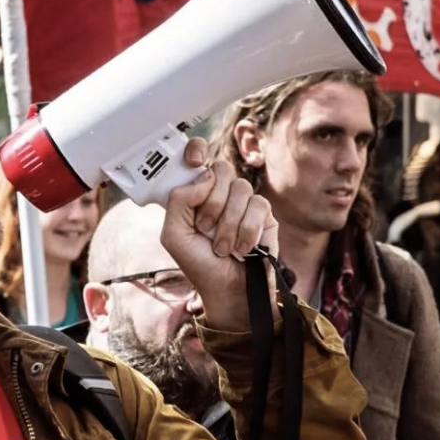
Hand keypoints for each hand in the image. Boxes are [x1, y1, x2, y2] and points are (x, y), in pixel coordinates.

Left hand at [160, 138, 278, 330]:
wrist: (228, 289)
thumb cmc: (199, 264)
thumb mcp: (174, 236)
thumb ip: (178, 202)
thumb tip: (202, 176)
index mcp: (195, 193)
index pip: (196, 156)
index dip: (195, 150)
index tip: (192, 159)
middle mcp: (220, 193)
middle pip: (221, 169)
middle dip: (212, 203)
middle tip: (205, 228)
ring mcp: (243, 202)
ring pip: (241, 189)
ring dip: (229, 224)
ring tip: (223, 247)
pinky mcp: (265, 214)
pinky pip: (258, 206)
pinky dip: (247, 231)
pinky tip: (243, 248)